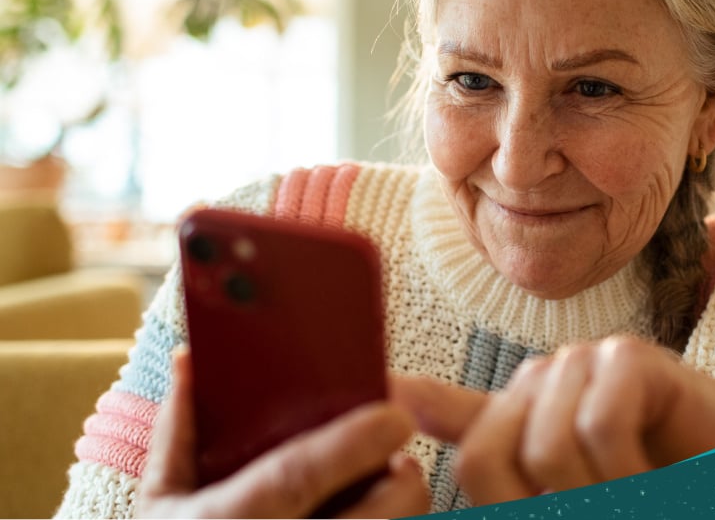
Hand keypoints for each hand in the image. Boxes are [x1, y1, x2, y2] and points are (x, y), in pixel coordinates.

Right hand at [137, 350, 431, 517]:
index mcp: (222, 518)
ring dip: (402, 514)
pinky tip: (379, 516)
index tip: (395, 417)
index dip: (349, 446)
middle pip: (370, 519)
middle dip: (402, 486)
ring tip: (391, 491)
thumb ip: (179, 430)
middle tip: (403, 460)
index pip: (294, 477)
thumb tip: (189, 360)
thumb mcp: (162, 498)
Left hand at [393, 336, 714, 505]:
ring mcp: (584, 362)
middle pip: (490, 457)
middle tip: (596, 510)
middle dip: (539, 506)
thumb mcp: (571, 482)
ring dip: (594, 496)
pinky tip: (649, 478)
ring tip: (630, 498)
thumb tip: (400, 397)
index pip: (463, 444)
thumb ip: (496, 454)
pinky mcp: (630, 358)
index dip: (454, 462)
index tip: (443, 446)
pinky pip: (599, 426)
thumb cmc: (653, 470)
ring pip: (547, 447)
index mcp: (518, 414)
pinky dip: (626, 471)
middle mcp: (540, 381)